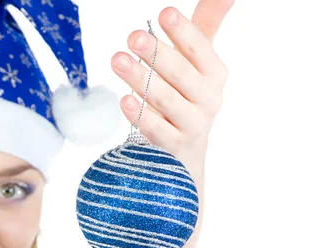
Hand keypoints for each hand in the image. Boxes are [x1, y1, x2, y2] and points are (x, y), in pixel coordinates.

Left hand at [111, 0, 233, 181]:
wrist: (187, 149)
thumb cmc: (188, 94)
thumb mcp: (198, 61)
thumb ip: (206, 25)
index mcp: (214, 74)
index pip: (199, 49)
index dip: (183, 32)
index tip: (164, 13)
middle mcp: (208, 100)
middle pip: (181, 74)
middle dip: (157, 54)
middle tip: (133, 37)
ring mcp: (192, 125)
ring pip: (166, 101)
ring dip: (141, 80)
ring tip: (118, 60)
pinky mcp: (174, 146)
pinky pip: (156, 130)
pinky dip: (141, 116)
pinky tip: (125, 100)